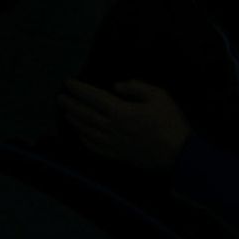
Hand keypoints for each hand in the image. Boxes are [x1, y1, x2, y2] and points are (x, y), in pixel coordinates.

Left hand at [59, 78, 191, 170]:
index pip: (93, 97)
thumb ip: (136, 87)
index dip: (79, 89)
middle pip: (85, 115)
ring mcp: (113, 144)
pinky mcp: (117, 156)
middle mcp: (111, 128)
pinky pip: (94, 147)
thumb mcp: (158, 96)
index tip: (67, 82)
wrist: (178, 155)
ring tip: (66, 112)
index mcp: (120, 111)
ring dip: (74, 121)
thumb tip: (116, 86)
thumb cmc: (170, 122)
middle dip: (71, 104)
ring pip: (87, 131)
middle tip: (59, 97)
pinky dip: (84, 139)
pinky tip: (80, 134)